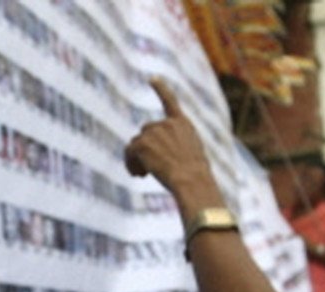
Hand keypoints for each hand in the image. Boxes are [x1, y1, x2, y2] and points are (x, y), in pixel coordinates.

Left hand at [124, 78, 215, 196]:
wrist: (192, 180)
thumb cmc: (195, 177)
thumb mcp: (192, 157)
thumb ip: (175, 148)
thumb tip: (155, 155)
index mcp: (183, 124)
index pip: (170, 102)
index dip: (160, 89)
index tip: (152, 78)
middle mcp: (168, 123)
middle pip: (145, 132)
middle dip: (145, 148)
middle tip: (147, 170)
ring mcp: (155, 130)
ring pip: (136, 143)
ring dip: (137, 159)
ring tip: (144, 175)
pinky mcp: (143, 142)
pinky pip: (129, 152)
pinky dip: (130, 164)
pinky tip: (139, 175)